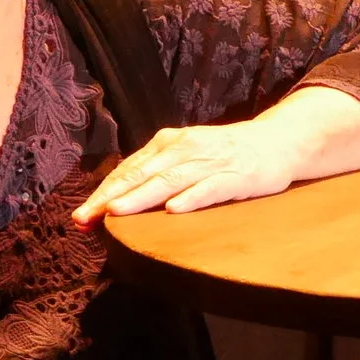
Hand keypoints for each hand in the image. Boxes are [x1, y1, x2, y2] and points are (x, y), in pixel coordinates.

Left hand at [72, 86, 359, 227]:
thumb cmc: (226, 155)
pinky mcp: (236, 175)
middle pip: (142, 174)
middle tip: (86, 218)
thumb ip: (156, 175)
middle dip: (112, 197)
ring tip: (118, 211)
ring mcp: (211, 161)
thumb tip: (115, 201)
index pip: (129, 169)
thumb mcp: (187, 157)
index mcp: (169, 143)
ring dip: (142, 196)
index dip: (104, 191)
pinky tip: (174, 208)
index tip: (81, 215)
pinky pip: (210, 187)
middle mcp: (186, 148)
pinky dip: (192, 197)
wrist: (278, 142)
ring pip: (170, 180)